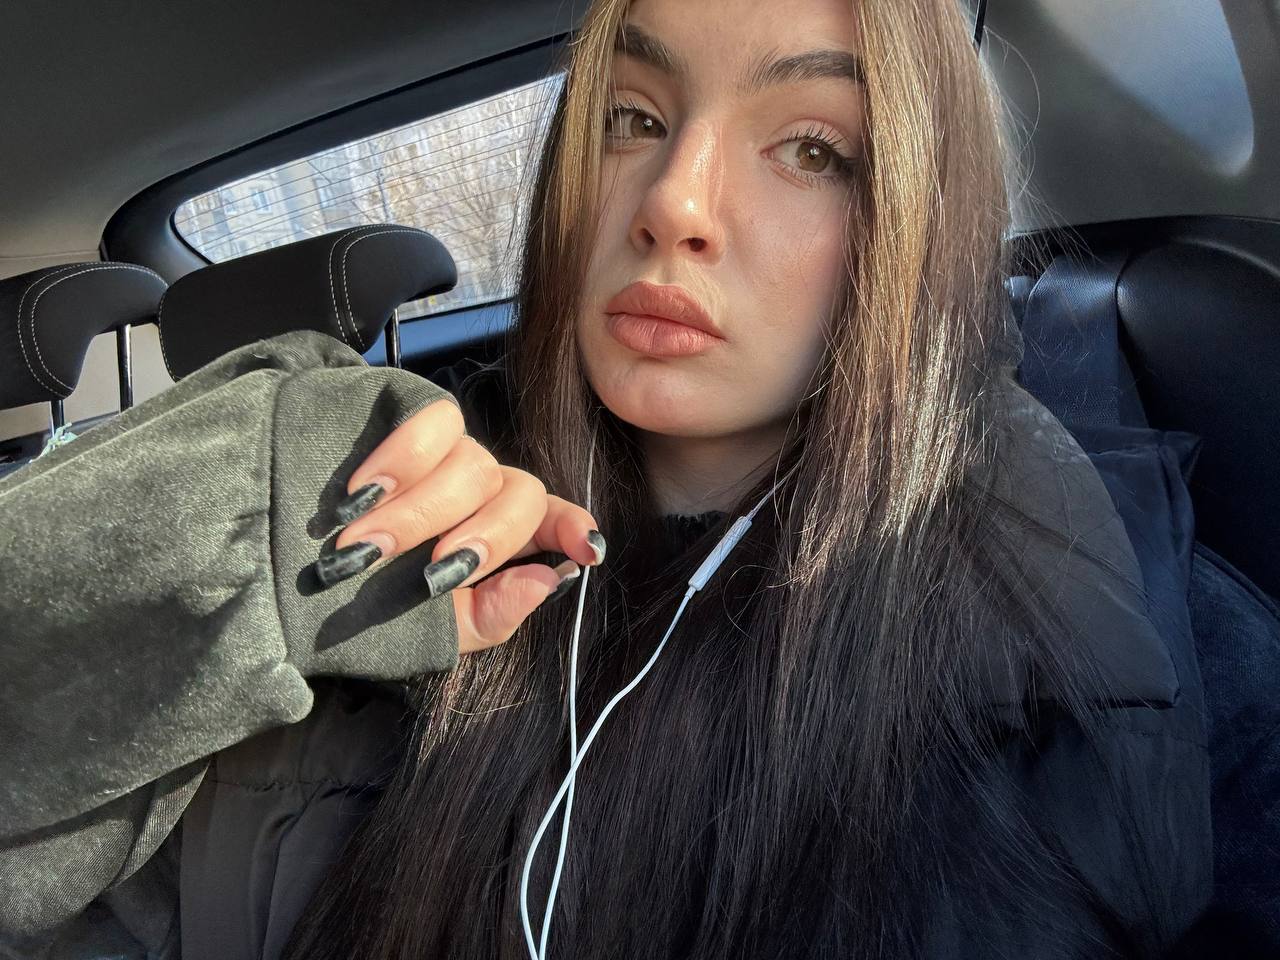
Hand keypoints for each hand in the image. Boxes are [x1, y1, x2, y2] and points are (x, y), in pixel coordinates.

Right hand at [317, 397, 604, 653]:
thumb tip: (551, 578)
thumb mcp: (423, 631)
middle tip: (425, 576)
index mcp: (491, 539)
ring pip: (476, 464)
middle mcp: (476, 489)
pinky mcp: (407, 411)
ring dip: (421, 512)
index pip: (552, 521)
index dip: (572, 528)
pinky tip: (363, 493)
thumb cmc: (342, 603)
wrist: (261, 566)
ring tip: (365, 546)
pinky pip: (435, 422)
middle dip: (478, 541)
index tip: (585, 549)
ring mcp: (444, 452)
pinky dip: (403, 459)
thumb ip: (490, 614)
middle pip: (519, 495)